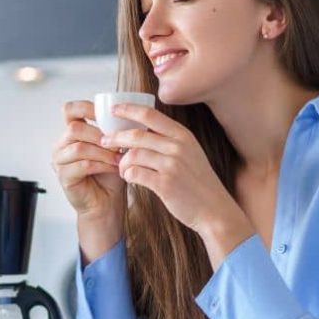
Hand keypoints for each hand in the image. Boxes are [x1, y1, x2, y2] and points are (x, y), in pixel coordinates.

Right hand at [51, 100, 125, 218]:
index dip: (87, 108)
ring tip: (119, 158)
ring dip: (103, 152)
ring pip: (79, 148)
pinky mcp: (63, 177)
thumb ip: (113, 131)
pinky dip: (102, 165)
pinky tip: (115, 168)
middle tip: (117, 143)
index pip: (69, 110)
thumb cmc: (110, 174)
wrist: (107, 203)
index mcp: (71, 133)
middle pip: (74, 129)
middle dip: (99, 135)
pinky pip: (83, 165)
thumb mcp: (114, 148)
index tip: (107, 113)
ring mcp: (59, 161)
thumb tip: (127, 115)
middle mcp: (61, 145)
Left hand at [100, 103, 230, 235]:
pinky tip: (129, 178)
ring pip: (133, 155)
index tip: (114, 110)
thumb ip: (169, 140)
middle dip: (116, 137)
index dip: (128, 109)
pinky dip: (127, 175)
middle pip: (136, 135)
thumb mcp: (190, 153)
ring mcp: (172, 165)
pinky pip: (135, 174)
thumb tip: (139, 131)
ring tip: (121, 168)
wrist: (214, 209)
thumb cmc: (198, 181)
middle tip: (104, 141)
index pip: (150, 115)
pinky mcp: (165, 184)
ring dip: (122, 162)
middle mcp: (178, 147)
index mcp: (183, 135)